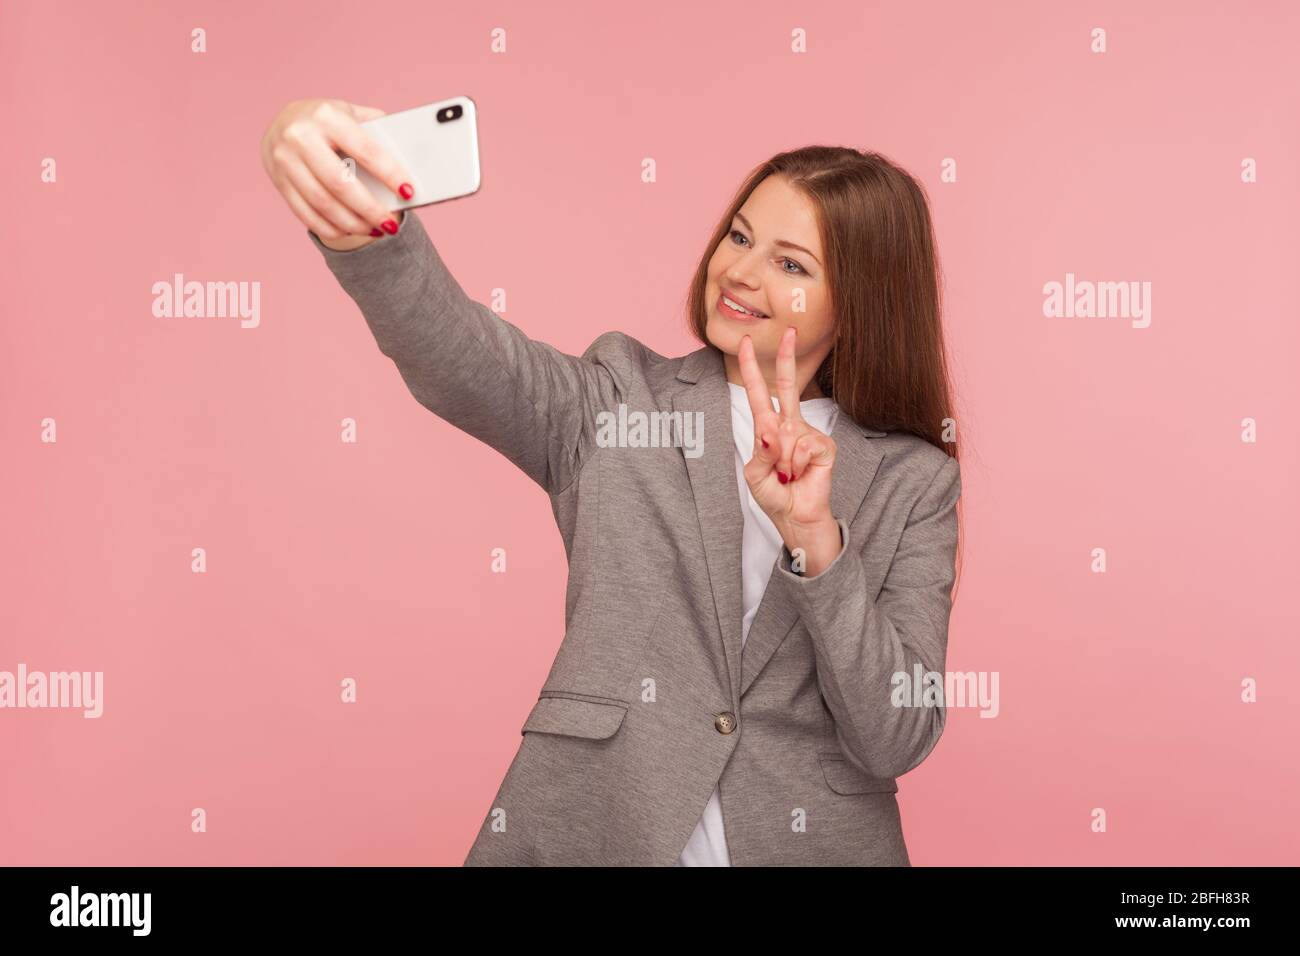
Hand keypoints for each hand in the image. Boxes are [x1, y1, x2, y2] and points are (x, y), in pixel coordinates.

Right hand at [259, 98, 414, 248]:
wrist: (282, 123)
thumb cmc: (328, 123)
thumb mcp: (350, 114)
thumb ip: (376, 131)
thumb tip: (411, 159)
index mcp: (327, 116)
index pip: (364, 149)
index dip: (388, 174)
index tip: (408, 192)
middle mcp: (301, 136)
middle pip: (340, 183)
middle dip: (370, 209)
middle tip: (391, 225)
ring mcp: (285, 160)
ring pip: (323, 203)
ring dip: (353, 223)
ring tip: (375, 230)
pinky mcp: (278, 181)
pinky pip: (306, 214)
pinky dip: (331, 228)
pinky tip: (350, 230)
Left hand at [737, 327, 841, 570]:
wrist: (795, 516)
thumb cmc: (774, 495)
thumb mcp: (754, 476)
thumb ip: (759, 453)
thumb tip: (770, 432)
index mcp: (767, 428)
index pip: (758, 393)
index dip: (751, 369)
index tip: (745, 343)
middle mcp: (788, 425)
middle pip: (788, 385)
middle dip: (787, 357)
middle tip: (788, 330)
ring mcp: (807, 434)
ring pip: (789, 435)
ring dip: (784, 463)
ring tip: (788, 475)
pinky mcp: (824, 445)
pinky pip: (805, 446)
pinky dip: (799, 464)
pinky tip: (802, 474)